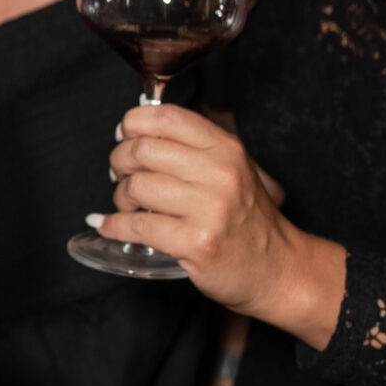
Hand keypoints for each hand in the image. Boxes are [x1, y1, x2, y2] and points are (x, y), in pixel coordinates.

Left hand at [97, 106, 344, 348]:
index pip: (167, 117)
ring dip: (120, 197)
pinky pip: (138, 227)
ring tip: (126, 205)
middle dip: (119, 162)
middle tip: (119, 174)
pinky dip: (114, 225)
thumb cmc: (248, 220)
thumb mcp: (233, 170)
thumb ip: (195, 149)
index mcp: (226, 149)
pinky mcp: (197, 243)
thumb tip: (137, 133)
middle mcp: (220, 174)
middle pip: (144, 150)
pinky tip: (108, 225)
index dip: (133, 123)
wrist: (277, 268)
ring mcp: (210, 209)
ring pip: (137, 187)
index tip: (124, 136)